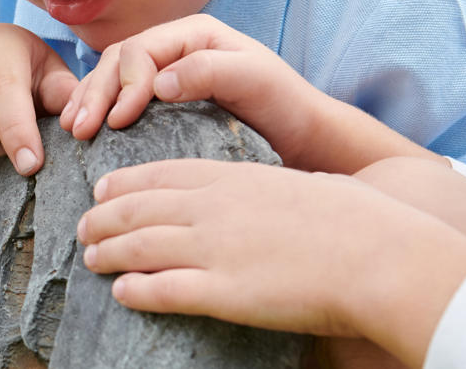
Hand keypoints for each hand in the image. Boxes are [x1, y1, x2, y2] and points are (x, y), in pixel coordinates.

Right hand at [62, 14, 318, 148]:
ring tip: (72, 130)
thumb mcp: (256, 80)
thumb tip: (158, 82)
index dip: (125, 83)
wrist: (300, 135)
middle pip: (119, 60)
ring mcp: (166, 72)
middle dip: (95, 93)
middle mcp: (175, 47)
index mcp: (194, 34)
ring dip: (88, 101)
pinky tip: (85, 130)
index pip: (142, 49)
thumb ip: (209, 72)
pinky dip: (99, 111)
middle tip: (79, 129)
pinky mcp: (162, 101)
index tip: (119, 121)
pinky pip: (120, 98)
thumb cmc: (283, 104)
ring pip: (112, 77)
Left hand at [74, 159, 465, 364]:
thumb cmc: (361, 221)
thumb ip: (275, 190)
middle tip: (84, 227)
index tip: (103, 188)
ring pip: (139, 246)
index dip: (125, 183)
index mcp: (236, 177)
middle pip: (139, 208)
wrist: (381, 256)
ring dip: (108, 252)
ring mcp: (214, 249)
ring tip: (92, 258)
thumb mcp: (307, 187)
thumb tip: (275, 196)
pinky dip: (136, 290)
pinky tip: (122, 292)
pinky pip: (163, 290)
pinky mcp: (222, 292)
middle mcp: (215, 209)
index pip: (163, 174)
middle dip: (104, 217)